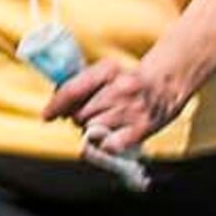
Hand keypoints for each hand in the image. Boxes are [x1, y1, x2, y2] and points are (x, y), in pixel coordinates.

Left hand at [49, 44, 186, 160]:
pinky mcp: (142, 128)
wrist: (167, 83)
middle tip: (85, 116)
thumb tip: (57, 103)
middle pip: (81, 114)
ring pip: (93, 130)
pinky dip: (106, 144)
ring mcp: (132, 110)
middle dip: (76, 119)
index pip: (73, 90)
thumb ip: (83, 83)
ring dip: (91, 130)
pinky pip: (111, 145)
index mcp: (107, 70)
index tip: (47, 115)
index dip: (56, 105)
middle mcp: (119, 89)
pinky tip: (109, 137)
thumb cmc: (130, 78)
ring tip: (101, 123)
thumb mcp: (106, 70)